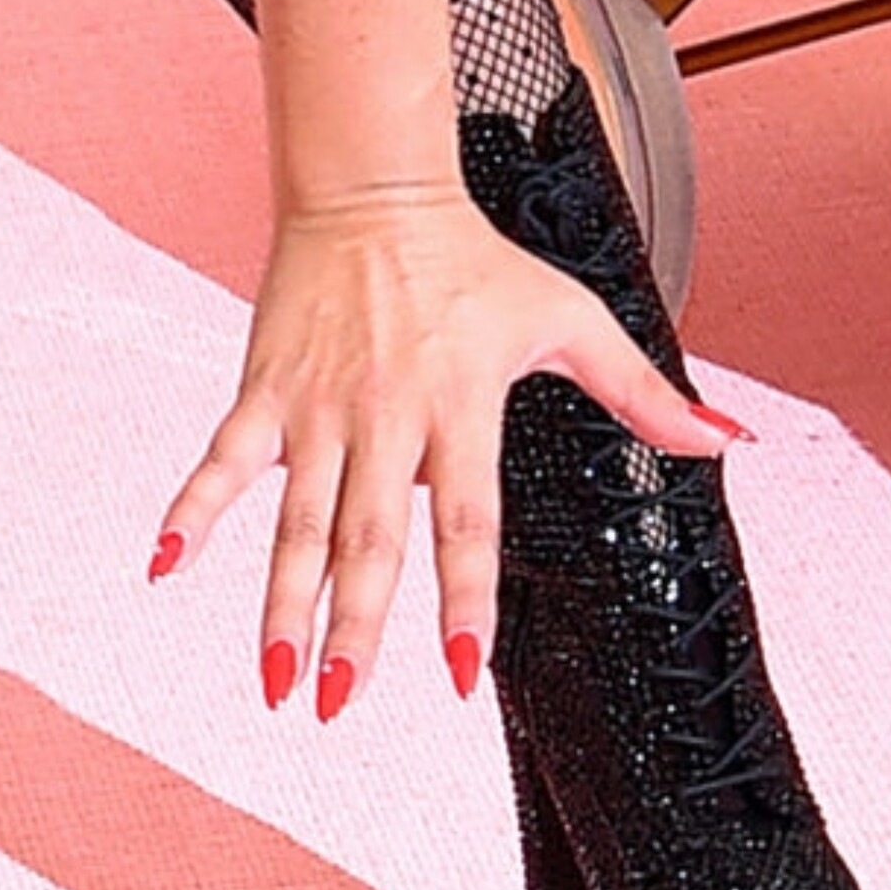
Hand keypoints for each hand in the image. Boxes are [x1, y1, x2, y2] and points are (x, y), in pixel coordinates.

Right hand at [155, 183, 727, 712]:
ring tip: (276, 679)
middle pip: (369, 538)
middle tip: (338, 705)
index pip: (465, 521)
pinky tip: (165, 567)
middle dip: (353, 627)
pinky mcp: (265, 388)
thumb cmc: (476, 260)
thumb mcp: (570, 318)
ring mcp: (318, 406)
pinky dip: (192, 509)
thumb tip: (725, 440)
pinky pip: (223, 457)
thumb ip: (643, 390)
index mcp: (460, 407)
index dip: (462, 598)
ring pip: (297, 519)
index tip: (461, 672)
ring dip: (280, 602)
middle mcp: (386, 415)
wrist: (373, 184)